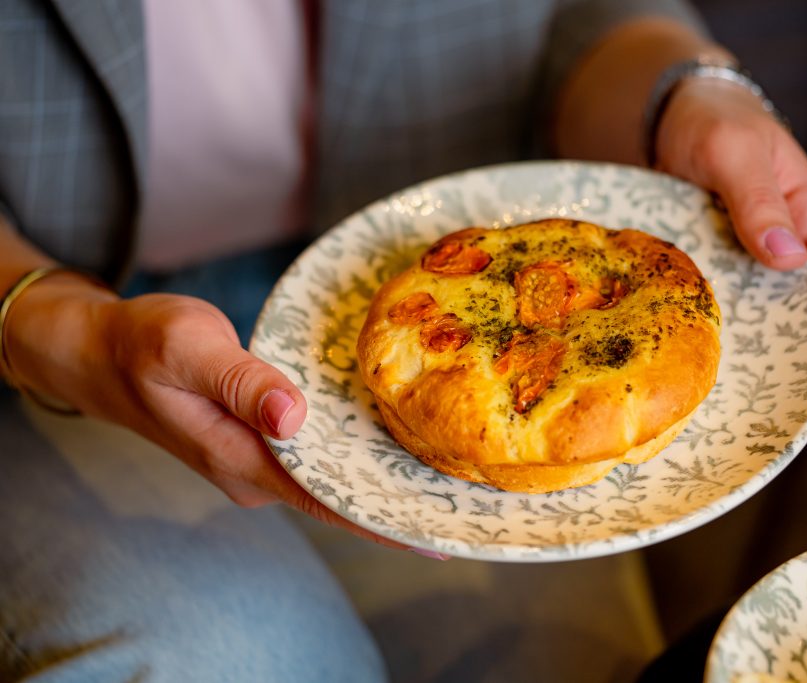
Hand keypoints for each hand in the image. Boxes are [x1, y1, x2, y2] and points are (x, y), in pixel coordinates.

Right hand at [7, 278, 443, 556]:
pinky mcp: (258, 443)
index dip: (380, 520)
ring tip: (441, 480)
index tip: (432, 532)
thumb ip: (241, 381)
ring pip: (328, 480)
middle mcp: (253, 473)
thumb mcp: (188, 348)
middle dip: (394, 505)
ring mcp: (255, 462)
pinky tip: (389, 445)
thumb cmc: (141, 345)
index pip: (325, 502)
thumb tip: (292, 417)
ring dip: (377, 481)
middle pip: (337, 500)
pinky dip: (352, 456)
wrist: (98, 353)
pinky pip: (315, 459)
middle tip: (459, 503)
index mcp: (240, 460)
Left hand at [655, 78, 806, 355]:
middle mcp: (793, 240)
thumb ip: (758, 202)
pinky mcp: (726, 257)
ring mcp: (758, 252)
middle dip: (790, 346)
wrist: (674, 110)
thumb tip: (789, 258)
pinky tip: (702, 346)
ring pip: (765, 306)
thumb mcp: (734, 154)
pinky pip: (731, 295)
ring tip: (730, 379)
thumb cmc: (714, 122)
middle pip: (803, 306)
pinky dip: (722, 318)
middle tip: (763, 390)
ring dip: (751, 337)